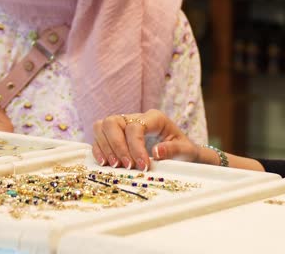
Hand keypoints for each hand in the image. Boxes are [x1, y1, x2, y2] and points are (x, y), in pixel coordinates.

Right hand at [91, 109, 210, 170]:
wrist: (183, 154)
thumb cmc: (184, 151)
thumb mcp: (186, 151)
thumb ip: (174, 150)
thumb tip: (156, 151)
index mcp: (155, 118)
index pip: (135, 126)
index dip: (135, 147)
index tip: (142, 166)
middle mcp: (136, 118)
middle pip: (113, 122)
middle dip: (116, 146)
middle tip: (126, 166)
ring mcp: (124, 125)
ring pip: (102, 126)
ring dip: (105, 147)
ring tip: (114, 166)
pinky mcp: (116, 136)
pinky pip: (99, 137)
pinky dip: (99, 149)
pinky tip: (105, 163)